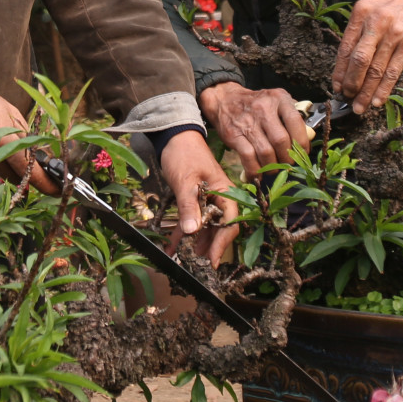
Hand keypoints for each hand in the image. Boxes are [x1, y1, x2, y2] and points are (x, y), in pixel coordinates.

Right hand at [0, 78, 53, 191]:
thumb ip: (25, 135)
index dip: (45, 183)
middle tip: (28, 159)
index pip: (29, 170)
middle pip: (16, 176)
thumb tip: (36, 155)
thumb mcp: (10, 112)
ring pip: (0, 174)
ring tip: (0, 143)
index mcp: (3, 142)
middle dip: (25, 172)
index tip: (57, 190)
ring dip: (7, 166)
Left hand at [160, 131, 237, 265]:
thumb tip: (191, 232)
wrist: (173, 136)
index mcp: (226, 192)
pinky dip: (183, 233)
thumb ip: (189, 207)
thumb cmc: (184, 154)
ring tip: (187, 259)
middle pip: (219, 229)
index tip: (212, 261)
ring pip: (205, 227)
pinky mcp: (195, 200)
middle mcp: (220, 198)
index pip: (230, 223)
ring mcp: (208, 200)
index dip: (222, 244)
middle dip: (209, 247)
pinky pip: (192, 220)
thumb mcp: (185, 181)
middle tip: (199, 265)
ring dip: (196, 243)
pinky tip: (172, 246)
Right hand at [200, 81, 311, 177]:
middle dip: (287, 158)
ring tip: (273, 169)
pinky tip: (258, 174)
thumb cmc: (257, 104)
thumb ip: (293, 116)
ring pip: (266, 152)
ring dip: (272, 166)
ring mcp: (248, 122)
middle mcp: (264, 108)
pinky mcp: (234, 135)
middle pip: (281, 141)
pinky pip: (249, 158)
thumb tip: (310, 136)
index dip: (302, 142)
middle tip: (287, 163)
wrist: (225, 99)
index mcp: (279, 98)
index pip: (296, 122)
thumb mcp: (276, 101)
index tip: (303, 153)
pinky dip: (255, 170)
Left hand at [332, 0, 402, 112]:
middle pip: (360, 60)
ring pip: (377, 70)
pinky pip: (394, 72)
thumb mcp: (367, 13)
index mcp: (360, 15)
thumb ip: (356, 36)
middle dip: (351, 83)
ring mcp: (394, 34)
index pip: (345, 48)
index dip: (339, 71)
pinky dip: (384, 89)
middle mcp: (376, 23)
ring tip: (360, 107)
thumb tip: (343, 70)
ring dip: (366, 92)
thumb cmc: (386, 9)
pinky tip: (377, 101)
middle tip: (347, 99)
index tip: (336, 87)